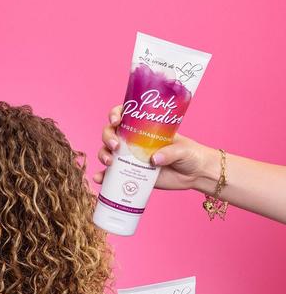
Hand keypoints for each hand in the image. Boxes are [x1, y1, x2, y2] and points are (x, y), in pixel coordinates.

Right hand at [94, 105, 217, 190]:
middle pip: (111, 133)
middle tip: (116, 146)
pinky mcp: (129, 173)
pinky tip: (99, 179)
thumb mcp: (184, 149)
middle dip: (108, 137)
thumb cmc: (190, 155)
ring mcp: (130, 157)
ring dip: (103, 155)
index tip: (116, 120)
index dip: (115, 114)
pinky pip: (111, 174)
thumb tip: (153, 159)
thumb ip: (170, 152)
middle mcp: (134, 141)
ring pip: (107, 152)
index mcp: (145, 128)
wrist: (194, 175)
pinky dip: (103, 176)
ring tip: (109, 163)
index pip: (125, 115)